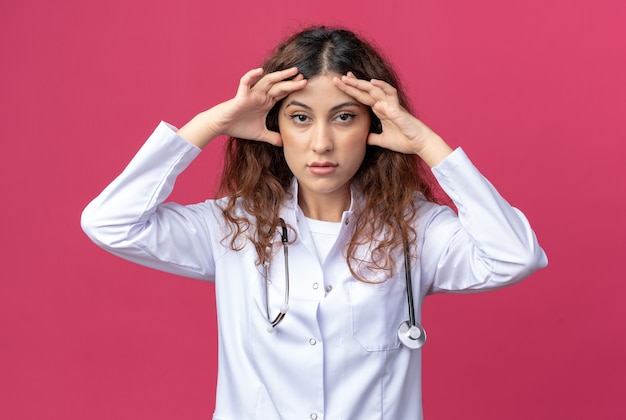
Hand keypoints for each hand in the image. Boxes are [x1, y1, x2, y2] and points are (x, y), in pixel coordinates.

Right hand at [178, 67, 306, 147]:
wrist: (222, 126)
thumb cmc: (239, 127)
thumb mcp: (260, 134)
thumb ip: (272, 137)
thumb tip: (284, 144)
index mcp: (266, 102)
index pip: (283, 93)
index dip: (293, 88)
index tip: (305, 84)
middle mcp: (261, 95)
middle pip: (279, 85)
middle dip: (291, 81)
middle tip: (304, 77)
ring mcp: (251, 94)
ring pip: (267, 81)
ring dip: (279, 76)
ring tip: (291, 71)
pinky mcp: (241, 96)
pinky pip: (245, 83)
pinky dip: (251, 76)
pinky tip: (259, 71)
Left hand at [333, 73, 451, 165]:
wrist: (419, 144)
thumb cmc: (404, 141)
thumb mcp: (383, 140)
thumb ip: (372, 138)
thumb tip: (363, 139)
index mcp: (381, 110)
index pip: (363, 97)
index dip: (352, 91)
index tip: (341, 84)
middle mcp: (385, 104)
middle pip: (366, 90)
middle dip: (352, 84)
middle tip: (338, 77)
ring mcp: (391, 105)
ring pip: (375, 89)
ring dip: (362, 83)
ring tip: (349, 78)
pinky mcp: (398, 109)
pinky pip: (390, 94)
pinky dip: (382, 86)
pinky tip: (373, 82)